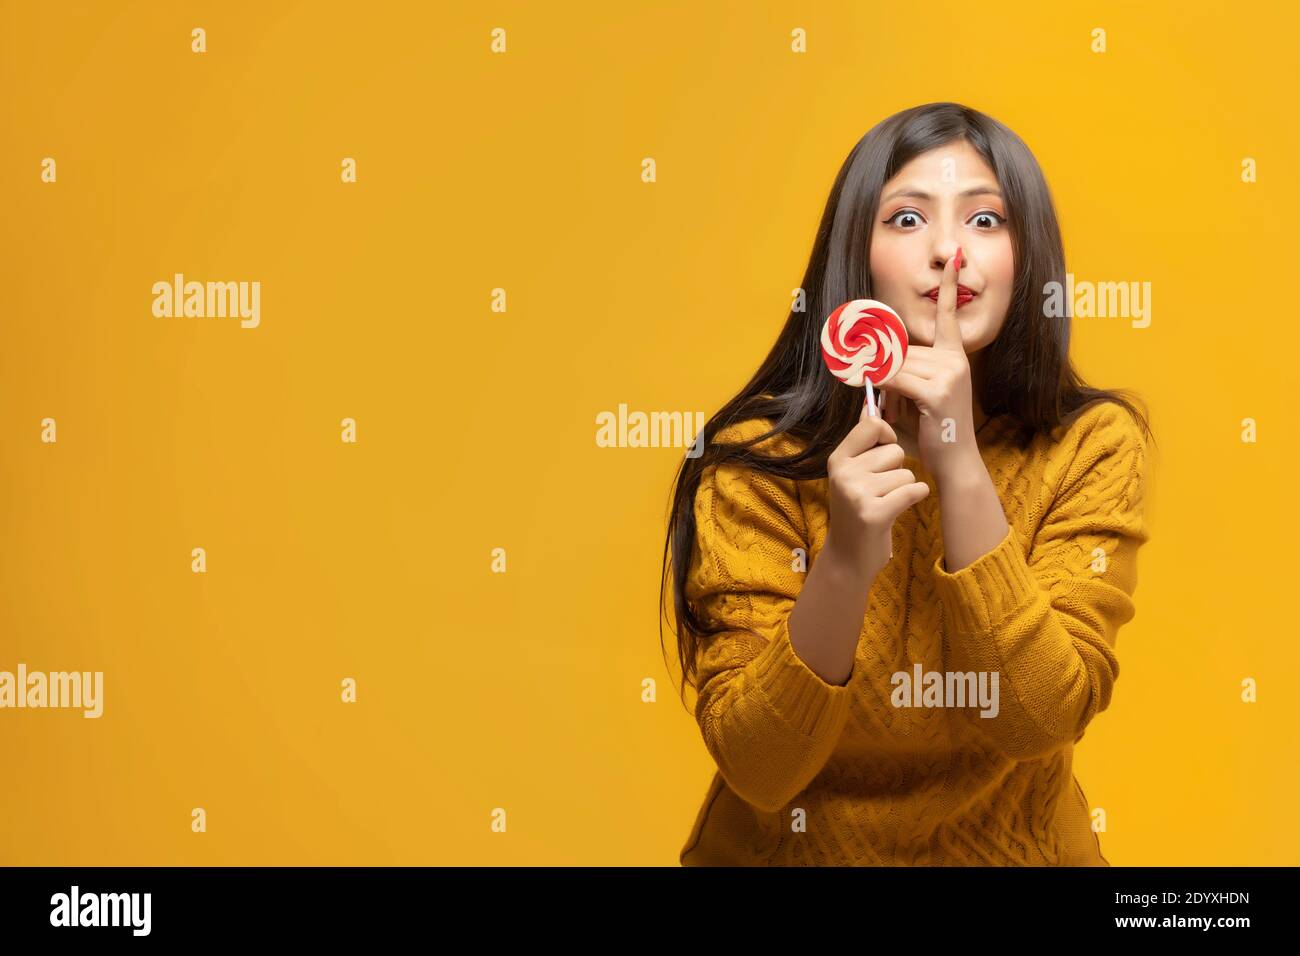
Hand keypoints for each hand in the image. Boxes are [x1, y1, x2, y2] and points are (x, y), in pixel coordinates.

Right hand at [824, 398, 930, 581]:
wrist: (848, 557)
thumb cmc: (857, 509)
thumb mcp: (852, 473)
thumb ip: (862, 440)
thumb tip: (870, 403)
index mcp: (838, 459)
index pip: (873, 425)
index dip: (886, 437)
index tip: (880, 454)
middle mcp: (844, 473)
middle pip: (895, 450)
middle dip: (896, 469)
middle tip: (880, 490)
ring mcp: (857, 494)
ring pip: (906, 472)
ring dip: (904, 487)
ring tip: (885, 502)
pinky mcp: (874, 514)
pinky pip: (914, 490)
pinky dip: (914, 498)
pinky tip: (898, 509)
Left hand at [880, 247, 978, 482]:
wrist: (954, 463)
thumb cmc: (933, 433)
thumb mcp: (914, 399)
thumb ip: (897, 376)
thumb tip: (871, 362)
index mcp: (954, 358)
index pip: (949, 315)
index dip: (949, 285)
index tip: (955, 257)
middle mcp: (954, 360)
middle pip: (901, 350)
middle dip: (885, 373)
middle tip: (888, 401)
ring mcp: (948, 373)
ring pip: (895, 366)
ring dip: (883, 388)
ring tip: (898, 413)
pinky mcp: (937, 390)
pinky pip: (895, 379)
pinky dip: (882, 389)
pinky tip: (887, 404)